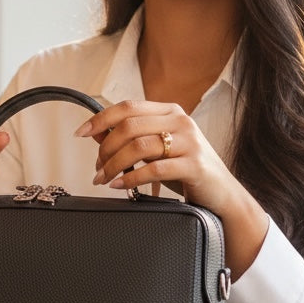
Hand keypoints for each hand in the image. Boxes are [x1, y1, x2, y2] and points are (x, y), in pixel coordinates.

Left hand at [75, 99, 267, 278]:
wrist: (222, 195)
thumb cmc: (187, 171)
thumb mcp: (157, 150)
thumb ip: (131, 139)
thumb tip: (96, 133)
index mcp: (170, 112)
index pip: (128, 107)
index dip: (100, 118)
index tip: (81, 132)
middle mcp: (181, 122)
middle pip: (129, 126)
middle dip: (105, 149)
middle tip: (97, 168)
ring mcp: (190, 142)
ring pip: (138, 146)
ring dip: (113, 165)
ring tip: (104, 179)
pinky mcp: (194, 165)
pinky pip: (154, 169)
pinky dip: (131, 178)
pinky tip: (120, 186)